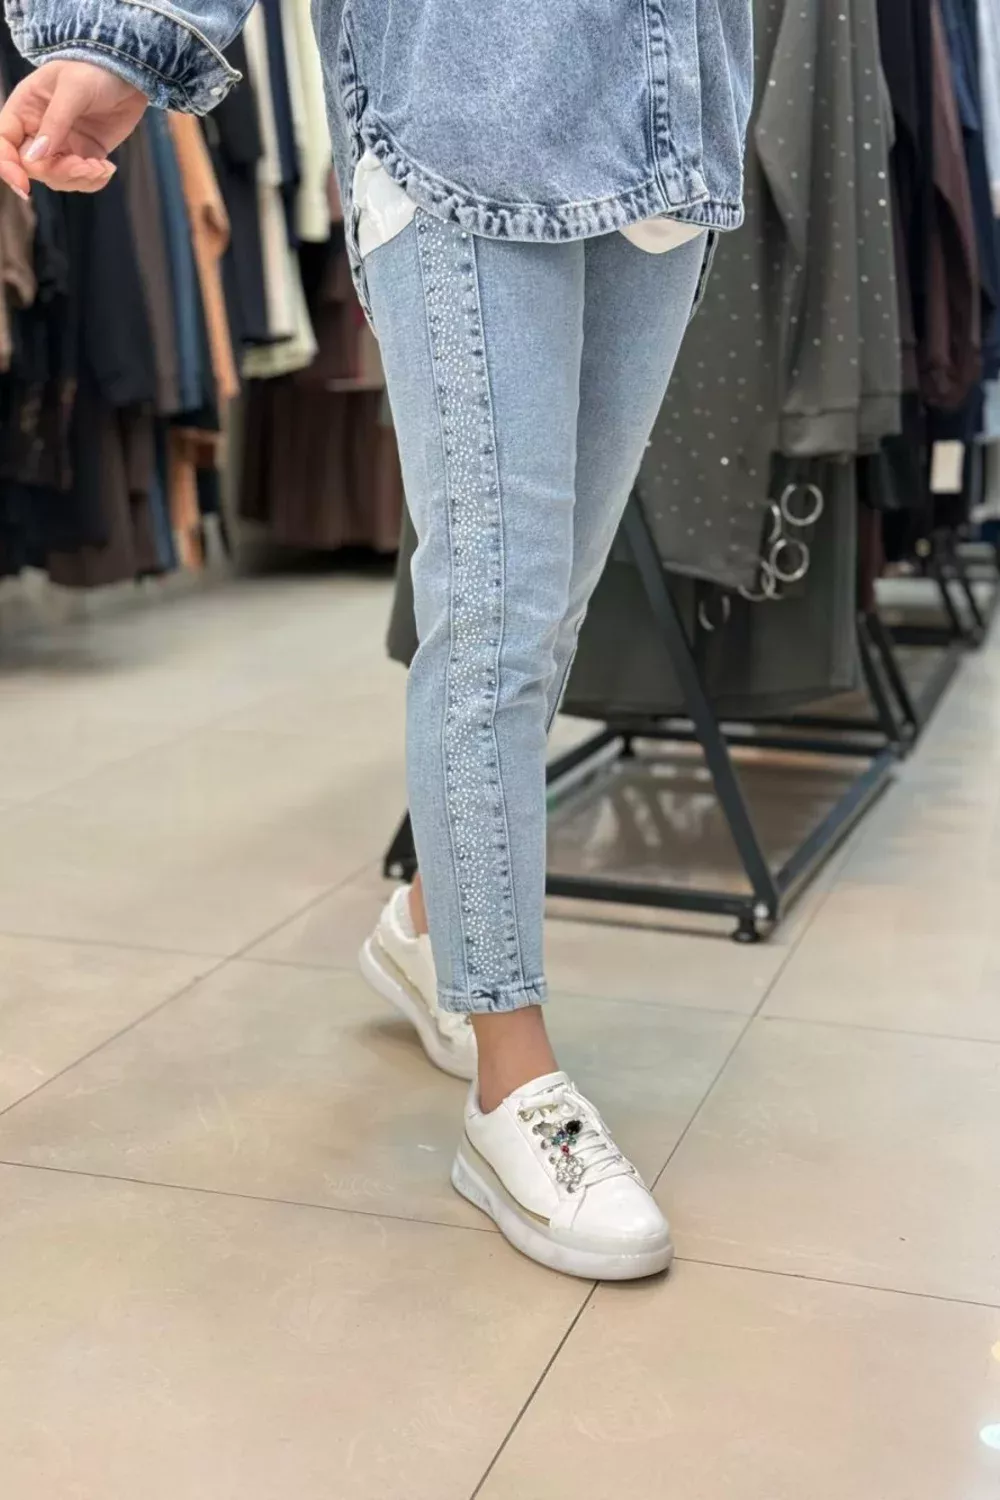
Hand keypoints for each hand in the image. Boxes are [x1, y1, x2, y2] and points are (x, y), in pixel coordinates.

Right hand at [0, 60, 147, 197]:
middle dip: (60, 172)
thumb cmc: (93, 70)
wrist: (127, 73)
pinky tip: (107, 168)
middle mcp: (37, 130)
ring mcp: (61, 145)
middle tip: (87, 166)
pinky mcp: (83, 155)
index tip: (25, 188)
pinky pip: (81, 180)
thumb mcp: (72, 89)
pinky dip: (93, 180)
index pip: (4, 143)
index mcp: (24, 110)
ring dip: (79, 179)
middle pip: (33, 167)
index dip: (8, 167)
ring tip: (102, 166)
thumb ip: (55, 122)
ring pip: (57, 178)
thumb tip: (35, 157)